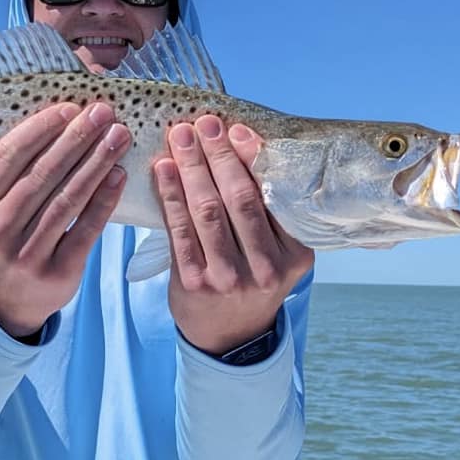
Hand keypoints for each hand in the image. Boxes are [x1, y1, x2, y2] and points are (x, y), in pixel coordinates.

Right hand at [0, 102, 130, 338]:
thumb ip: (14, 173)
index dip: (39, 129)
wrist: (2, 302)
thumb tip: (59, 121)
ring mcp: (26, 255)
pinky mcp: (56, 274)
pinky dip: (104, 200)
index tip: (68, 108)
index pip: (8, 157)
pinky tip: (118, 175)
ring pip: (67, 200)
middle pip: (42, 175)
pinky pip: (86, 230)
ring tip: (118, 136)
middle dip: (76, 138)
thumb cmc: (4, 237)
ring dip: (96, 163)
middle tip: (103, 111)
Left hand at [154, 115, 313, 355]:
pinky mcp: (194, 283)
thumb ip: (266, 210)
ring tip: (179, 139)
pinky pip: (179, 230)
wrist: (230, 334)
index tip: (236, 129)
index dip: (251, 158)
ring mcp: (229, 278)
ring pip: (207, 211)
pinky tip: (163, 170)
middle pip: (239, 199)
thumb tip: (240, 144)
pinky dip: (170, 195)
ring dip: (191, 168)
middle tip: (202, 124)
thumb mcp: (276, 250)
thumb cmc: (252, 276)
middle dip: (217, 156)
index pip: (272, 196)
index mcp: (296, 254)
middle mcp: (266, 267)